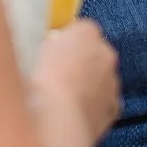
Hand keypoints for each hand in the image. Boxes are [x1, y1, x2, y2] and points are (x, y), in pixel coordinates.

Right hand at [31, 18, 120, 145]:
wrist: (57, 118)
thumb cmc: (40, 77)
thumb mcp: (33, 46)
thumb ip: (50, 42)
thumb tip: (53, 47)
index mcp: (86, 32)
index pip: (82, 29)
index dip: (68, 42)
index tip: (54, 53)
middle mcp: (106, 54)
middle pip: (96, 54)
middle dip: (82, 63)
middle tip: (59, 76)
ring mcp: (113, 83)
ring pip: (102, 80)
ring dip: (90, 85)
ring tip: (66, 100)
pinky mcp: (113, 110)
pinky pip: (106, 104)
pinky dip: (95, 106)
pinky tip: (78, 114)